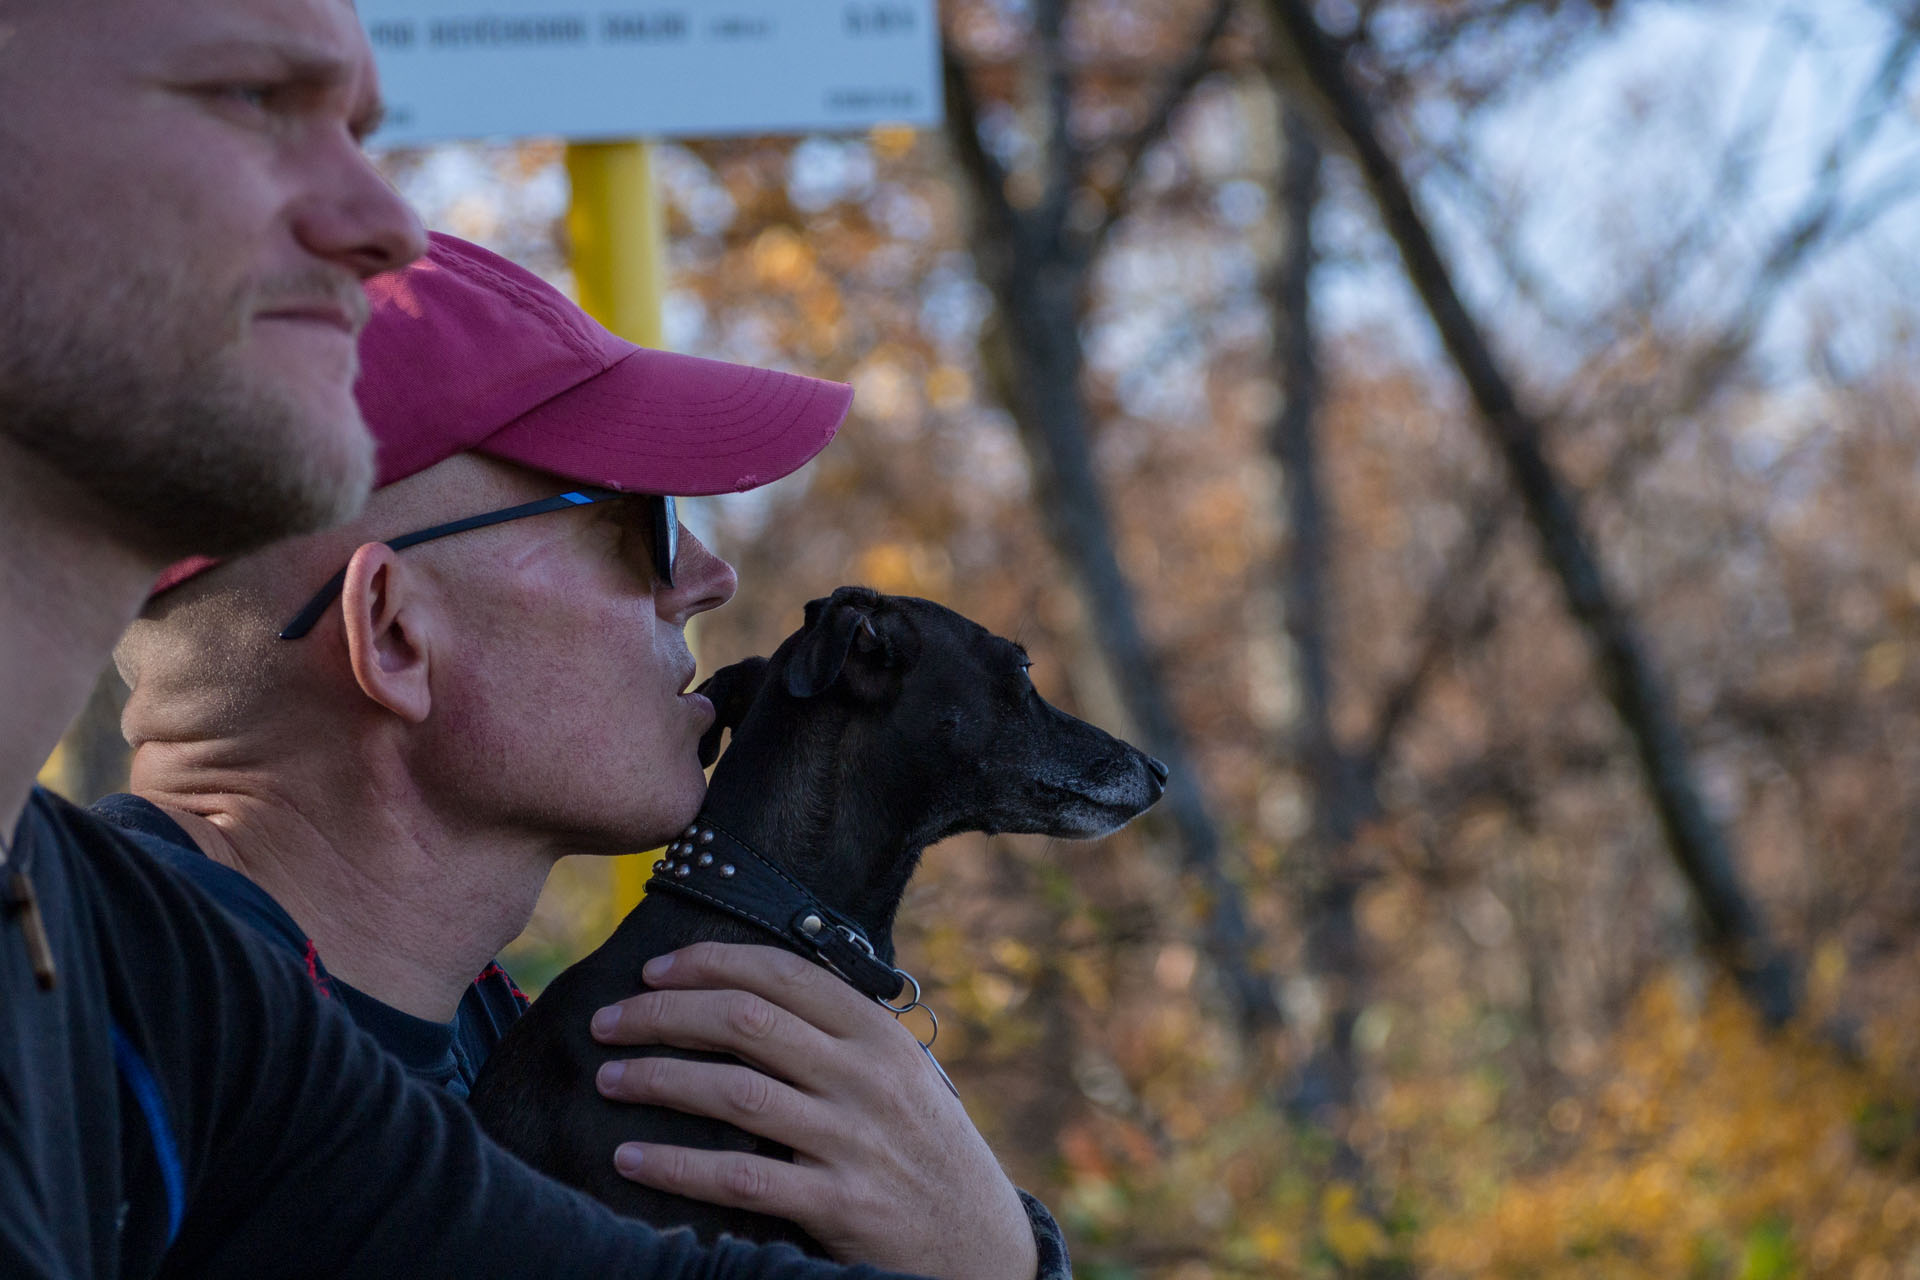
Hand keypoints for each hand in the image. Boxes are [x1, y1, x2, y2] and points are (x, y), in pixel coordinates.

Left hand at [588, 942, 1036, 1279]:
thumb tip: (746, 994)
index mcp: (879, 1034)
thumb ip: (838, 1035)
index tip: (653, 970)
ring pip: (735, 1092)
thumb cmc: (924, 1151)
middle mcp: (866, 1077)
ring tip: (607, 1079)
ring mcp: (853, 1139)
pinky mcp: (839, 1204)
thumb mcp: (900, 1075)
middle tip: (609, 1021)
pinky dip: (677, 1165)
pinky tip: (632, 1156)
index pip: (783, 973)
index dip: (710, 963)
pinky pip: (740, 1178)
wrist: (980, 1245)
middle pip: (746, 1022)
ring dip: (658, 1080)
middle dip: (664, 1014)